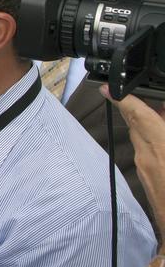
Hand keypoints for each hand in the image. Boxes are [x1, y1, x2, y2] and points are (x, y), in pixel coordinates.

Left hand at [103, 86, 164, 223]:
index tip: (107, 88)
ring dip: (147, 123)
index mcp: (160, 148)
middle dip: (137, 107)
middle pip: (137, 124)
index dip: (123, 99)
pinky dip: (152, 139)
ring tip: (160, 114)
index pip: (138, 117)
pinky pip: (146, 151)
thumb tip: (163, 117)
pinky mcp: (146, 178)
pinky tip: (162, 138)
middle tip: (139, 94)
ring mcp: (145, 169)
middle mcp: (147, 157)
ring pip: (141, 138)